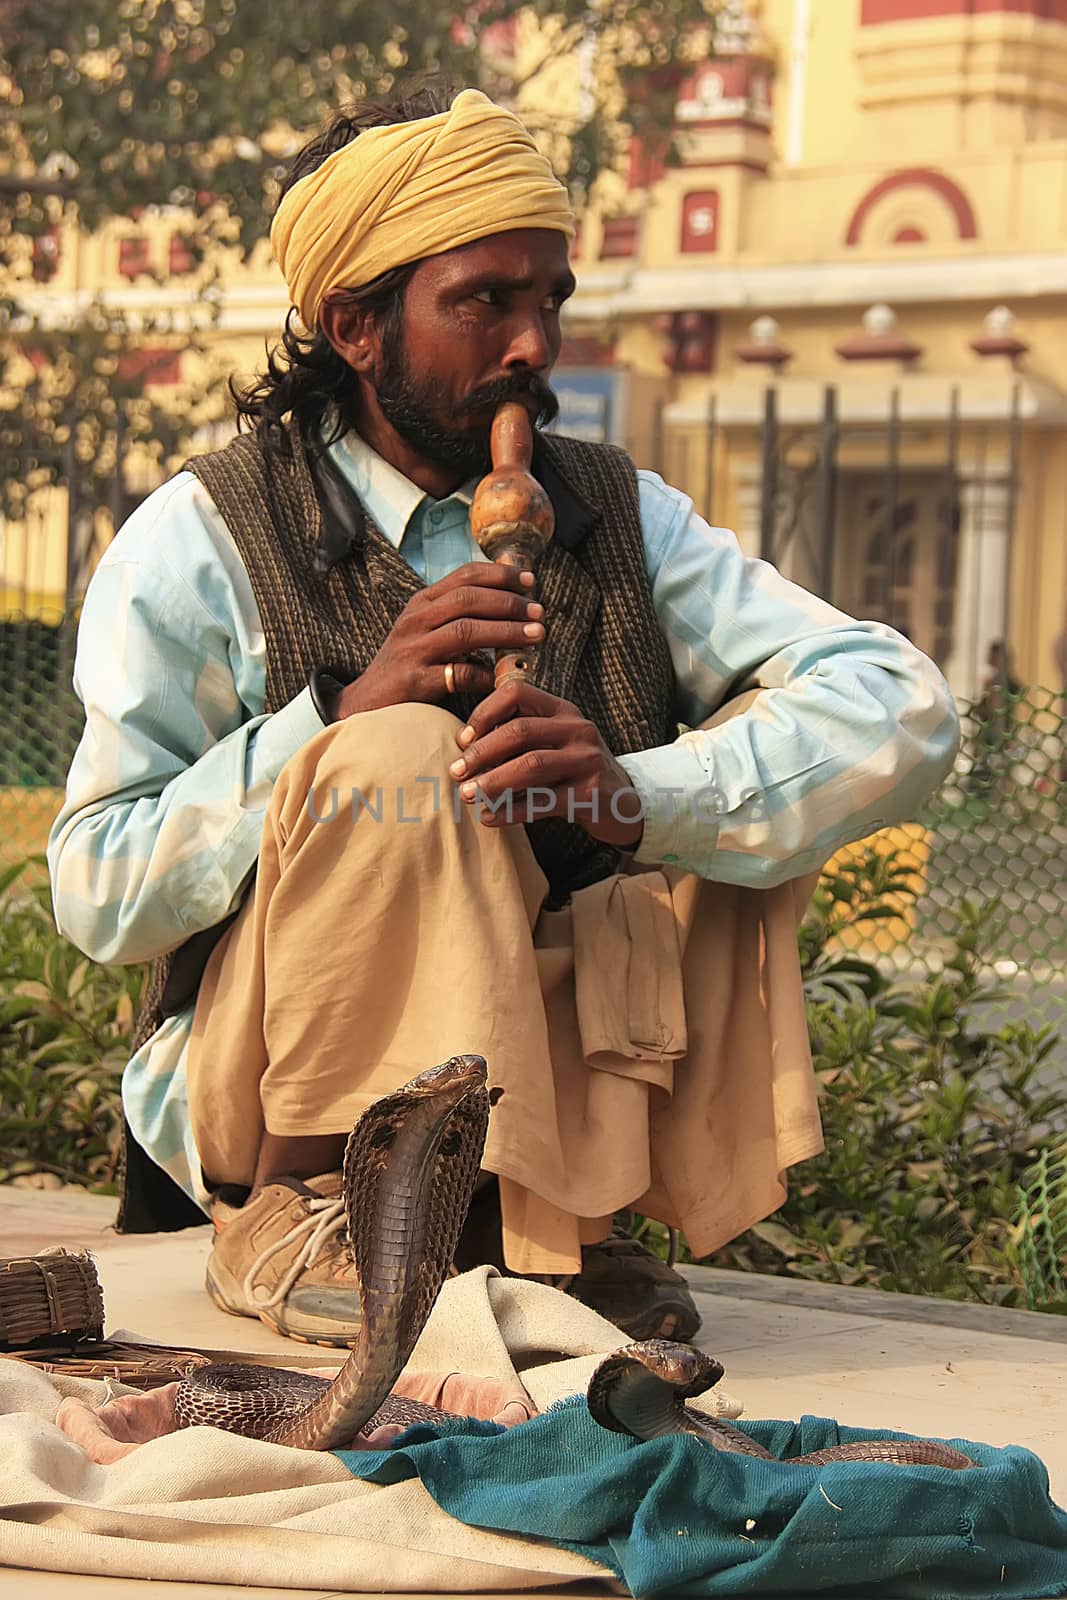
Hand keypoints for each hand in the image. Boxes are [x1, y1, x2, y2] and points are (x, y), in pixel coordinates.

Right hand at [330, 563, 544, 719]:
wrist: (364, 703)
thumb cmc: (407, 666)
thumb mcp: (426, 630)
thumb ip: (459, 614)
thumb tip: (506, 594)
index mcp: (422, 604)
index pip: (464, 576)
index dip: (499, 574)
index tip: (529, 580)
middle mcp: (416, 621)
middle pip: (468, 599)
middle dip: (508, 602)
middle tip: (539, 612)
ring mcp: (414, 650)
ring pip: (466, 631)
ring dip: (506, 632)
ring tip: (536, 635)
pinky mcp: (415, 681)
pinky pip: (458, 674)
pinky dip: (485, 675)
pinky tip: (502, 678)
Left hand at [447, 682, 644, 849]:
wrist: (625, 802)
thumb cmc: (575, 771)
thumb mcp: (554, 743)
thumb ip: (520, 736)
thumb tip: (464, 747)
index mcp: (562, 710)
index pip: (517, 694)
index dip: (484, 713)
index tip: (461, 739)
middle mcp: (578, 729)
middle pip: (520, 731)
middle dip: (482, 752)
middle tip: (455, 772)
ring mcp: (587, 760)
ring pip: (531, 766)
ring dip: (493, 781)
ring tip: (467, 795)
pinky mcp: (590, 793)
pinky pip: (544, 802)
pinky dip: (511, 811)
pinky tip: (489, 818)